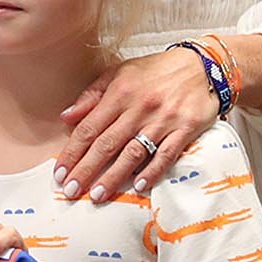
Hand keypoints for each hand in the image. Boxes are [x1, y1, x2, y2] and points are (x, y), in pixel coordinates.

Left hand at [53, 47, 219, 202]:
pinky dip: (153, 171)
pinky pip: (167, 154)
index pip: (89, 128)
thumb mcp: (119, 73)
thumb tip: (66, 117)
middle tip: (71, 190)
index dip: (72, 151)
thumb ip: (92, 95)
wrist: (202, 66)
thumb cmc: (155, 71)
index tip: (59, 171)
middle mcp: (139, 108)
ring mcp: (163, 120)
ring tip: (97, 195)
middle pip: (107, 143)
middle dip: (86, 169)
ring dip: (114, 176)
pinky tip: (139, 186)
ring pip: (133, 152)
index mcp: (119, 93)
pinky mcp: (186, 129)